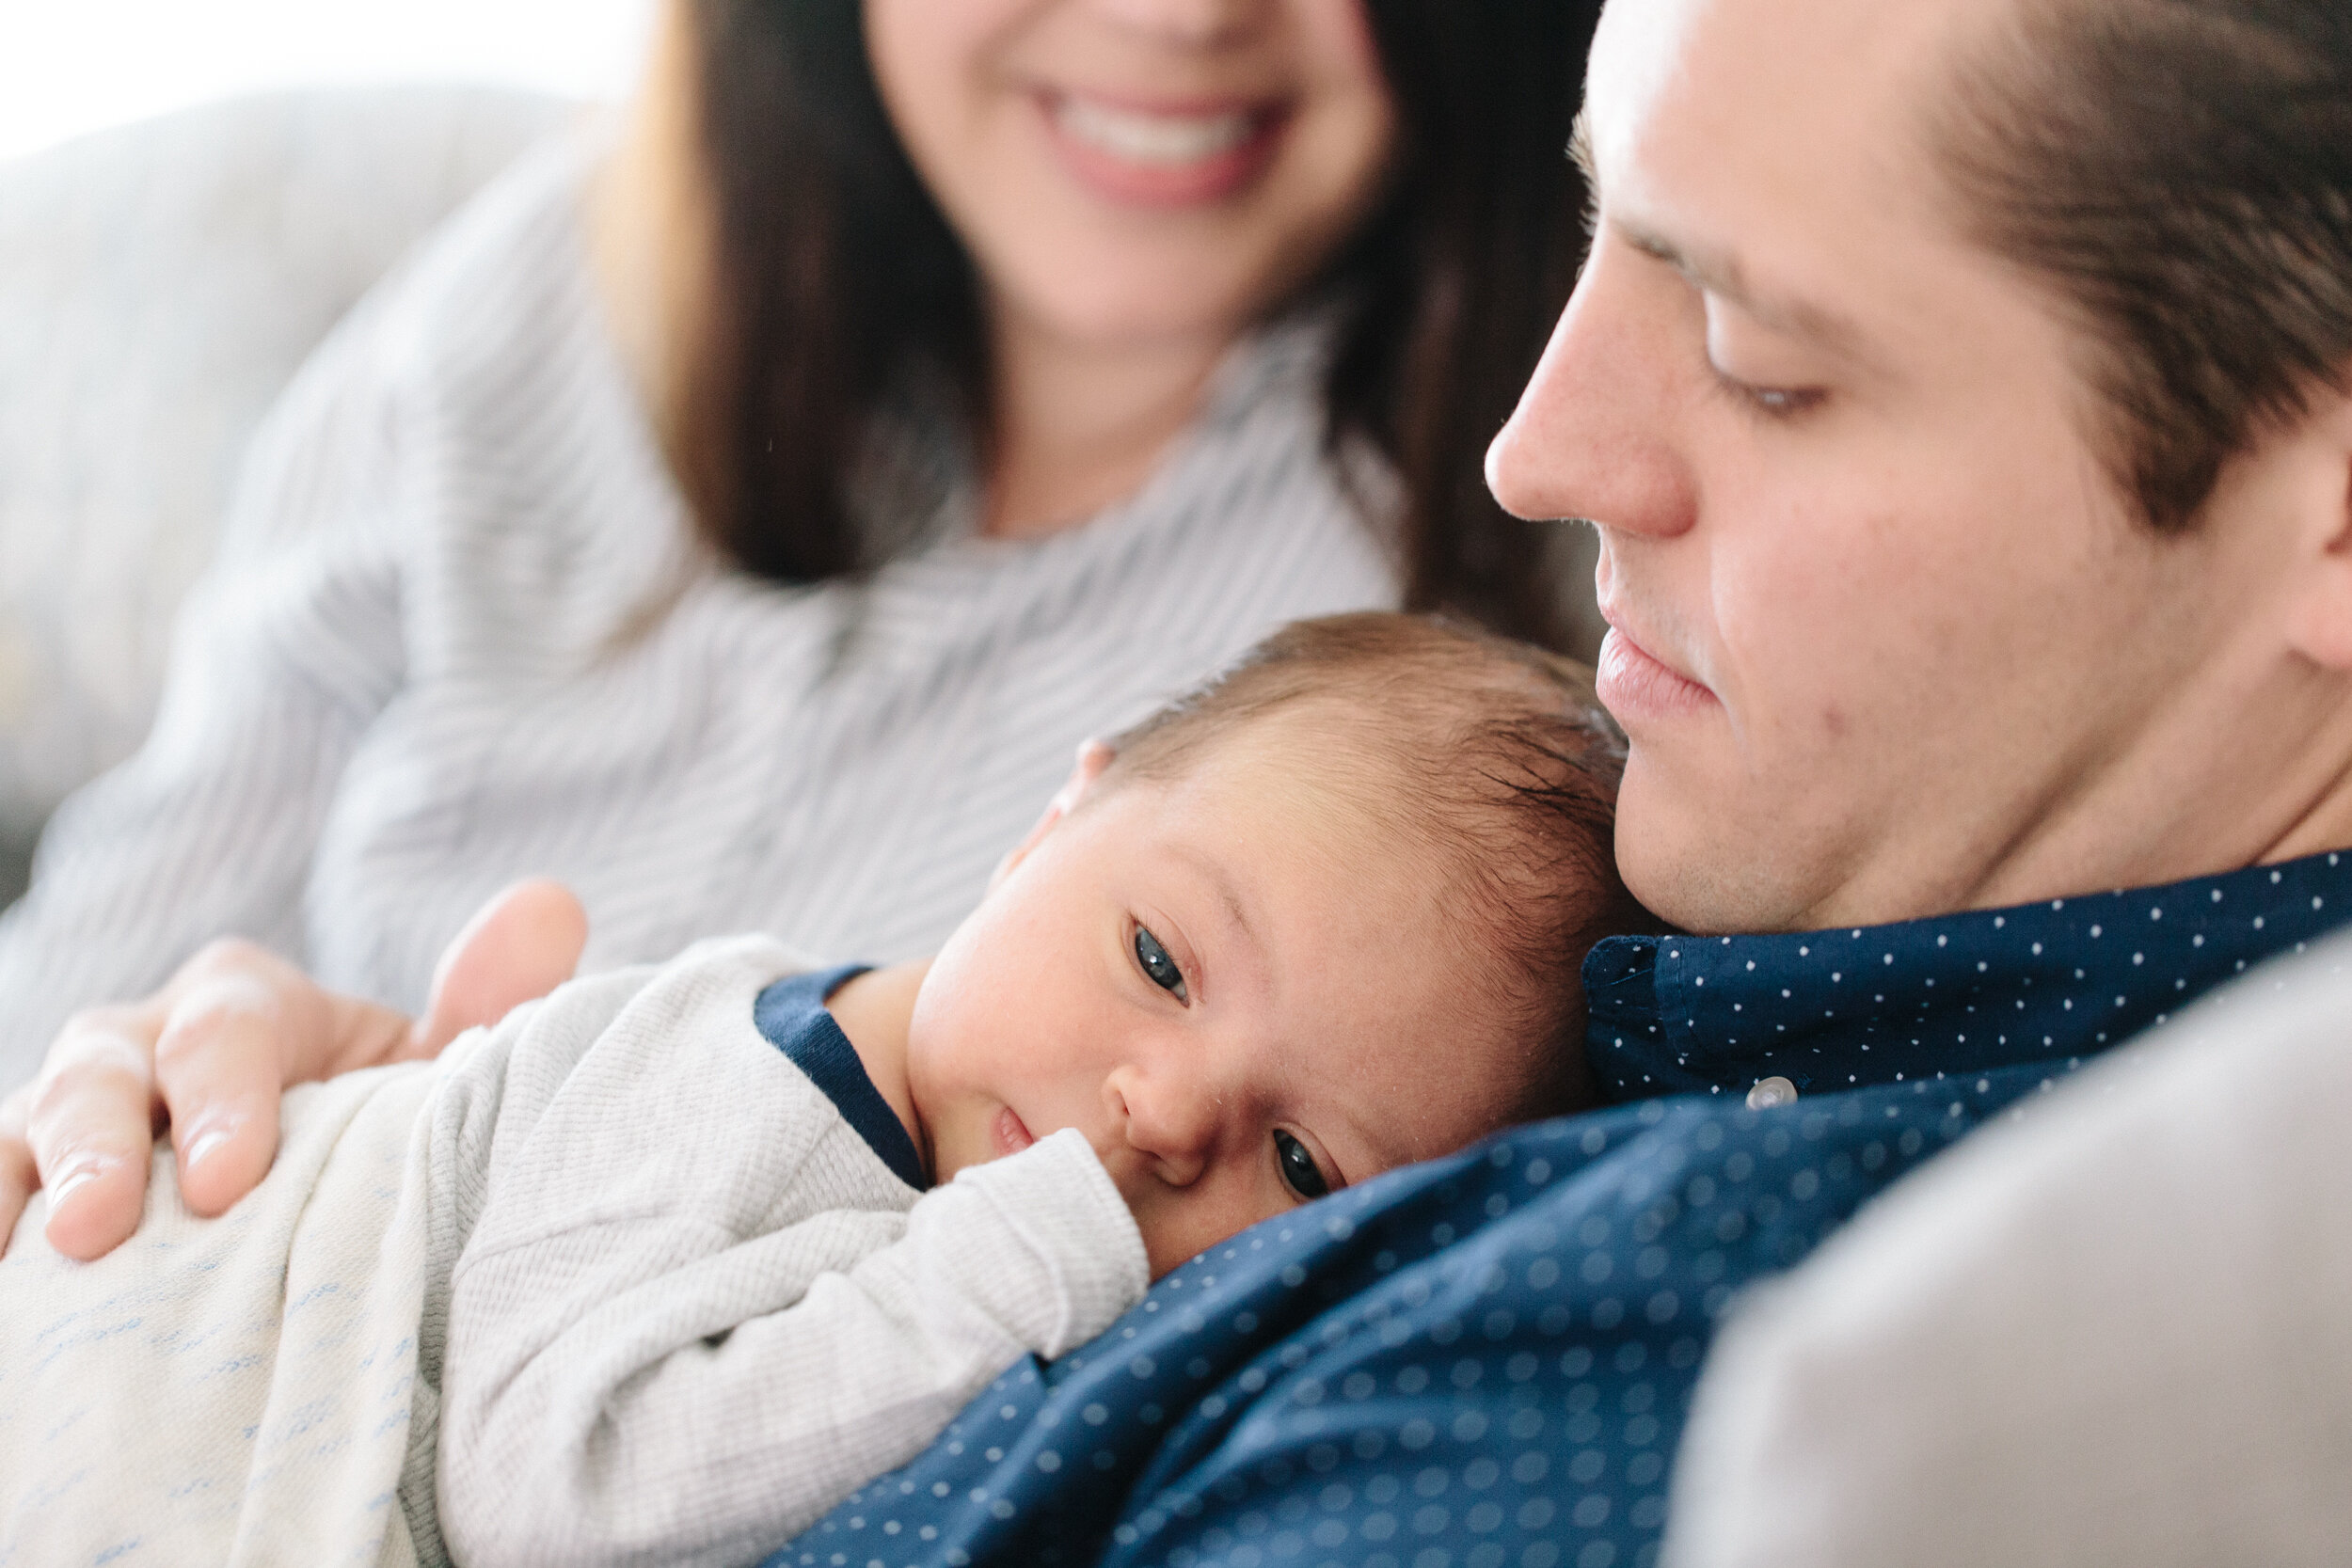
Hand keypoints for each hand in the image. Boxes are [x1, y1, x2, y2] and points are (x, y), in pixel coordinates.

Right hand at [0, 879, 586, 1261]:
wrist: (314, 1216)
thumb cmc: (376, 1140)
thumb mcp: (431, 1082)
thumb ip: (486, 1011)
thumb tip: (551, 904)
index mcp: (245, 1007)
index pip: (226, 1026)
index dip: (222, 1097)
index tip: (226, 1182)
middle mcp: (141, 1046)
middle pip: (100, 1069)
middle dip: (99, 1145)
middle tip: (105, 1228)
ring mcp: (65, 1121)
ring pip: (22, 1130)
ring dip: (28, 1185)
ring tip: (44, 1258)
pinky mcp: (24, 1190)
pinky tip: (1, 1277)